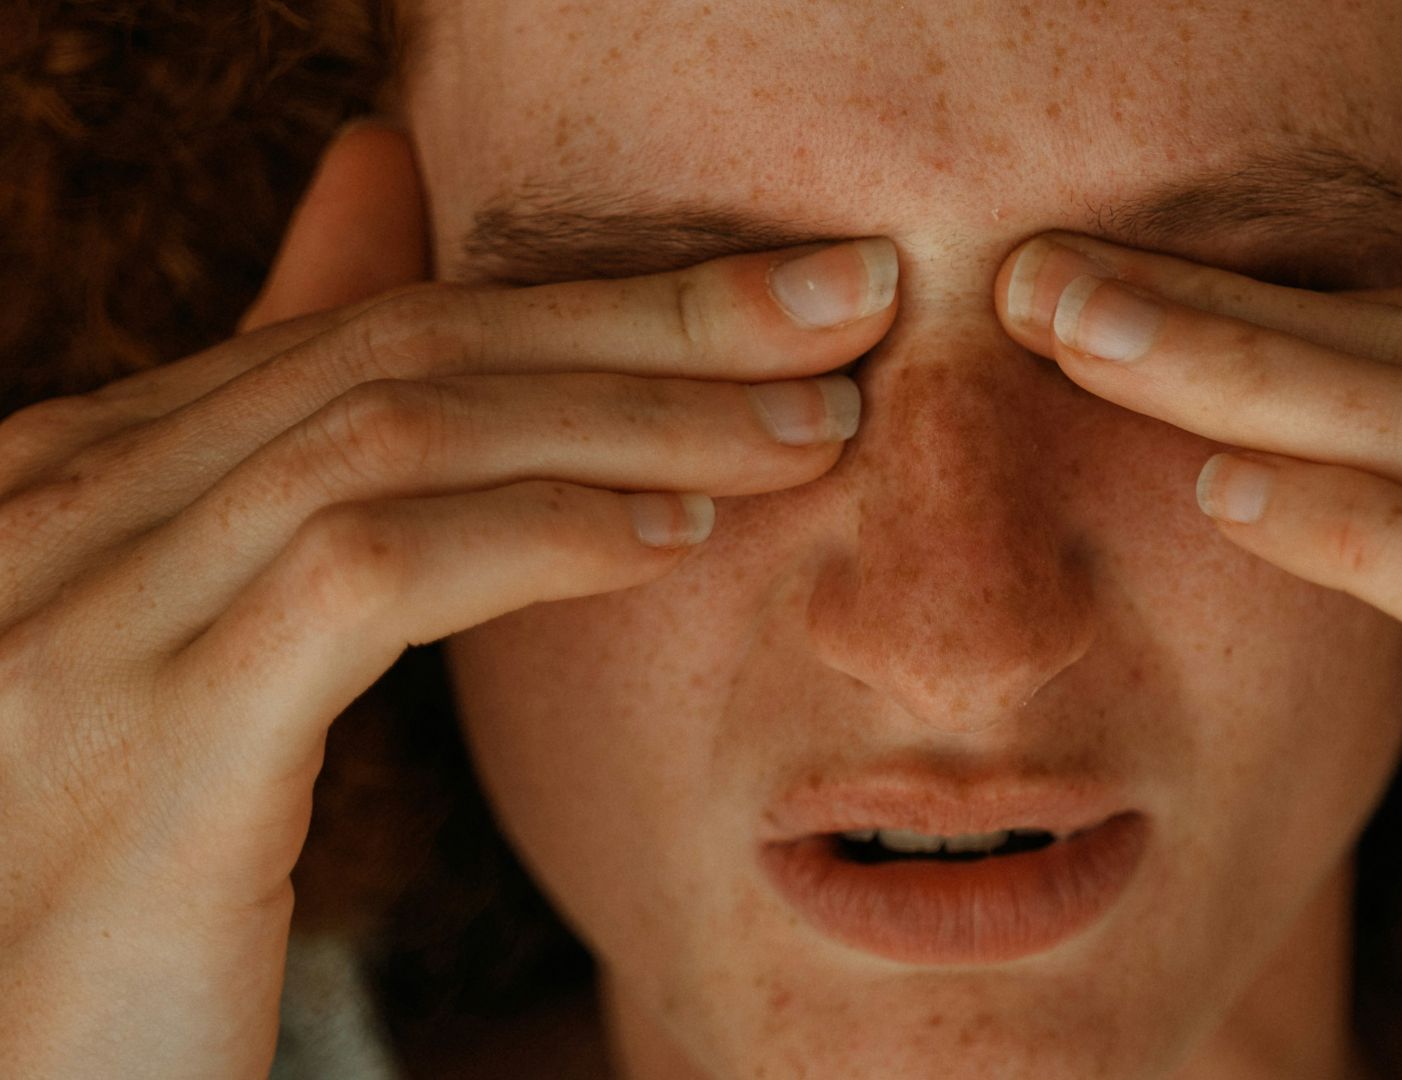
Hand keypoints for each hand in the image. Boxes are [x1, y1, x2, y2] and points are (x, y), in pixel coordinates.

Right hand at [0, 121, 894, 1078]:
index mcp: (74, 477)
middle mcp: (48, 513)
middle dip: (648, 318)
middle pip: (399, 350)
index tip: (782, 292)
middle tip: (846, 300)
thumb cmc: (136, 885)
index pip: (370, 329)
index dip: (593, 298)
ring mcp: (73, 618)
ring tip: (809, 427)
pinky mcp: (141, 741)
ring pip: (402, 435)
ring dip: (637, 420)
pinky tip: (678, 541)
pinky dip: (542, 536)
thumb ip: (304, 460)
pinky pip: (373, 572)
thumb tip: (380, 188)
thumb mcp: (219, 644)